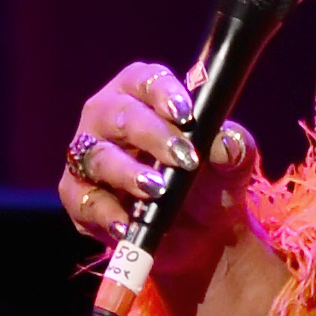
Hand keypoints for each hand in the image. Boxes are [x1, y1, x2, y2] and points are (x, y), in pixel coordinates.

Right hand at [57, 61, 259, 286]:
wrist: (202, 235)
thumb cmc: (209, 182)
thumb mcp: (231, 166)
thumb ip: (235, 149)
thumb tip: (225, 144)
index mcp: (142, 95)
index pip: (145, 80)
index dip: (162, 92)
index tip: (186, 114)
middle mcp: (108, 119)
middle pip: (120, 115)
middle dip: (152, 135)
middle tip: (184, 158)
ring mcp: (89, 157)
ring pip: (98, 157)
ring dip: (128, 173)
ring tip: (157, 189)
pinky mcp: (80, 196)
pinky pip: (85, 201)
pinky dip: (107, 213)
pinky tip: (129, 223)